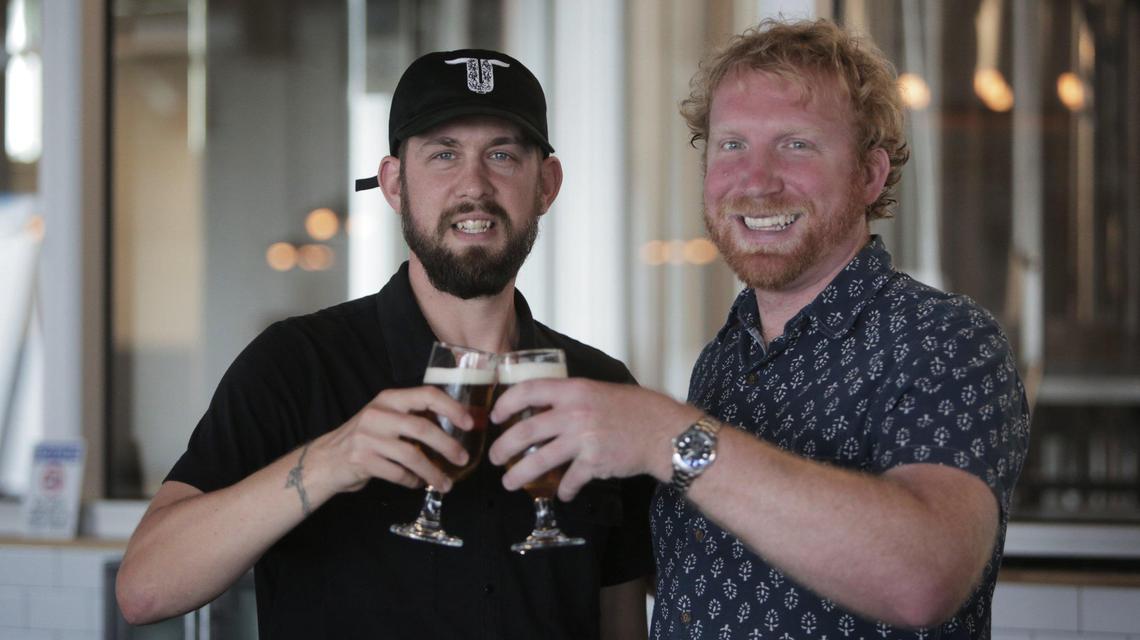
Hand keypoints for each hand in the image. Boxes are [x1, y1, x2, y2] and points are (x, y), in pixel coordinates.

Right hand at [308, 386, 474, 493]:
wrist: (326, 460)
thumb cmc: (365, 439)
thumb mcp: (386, 418)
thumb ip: (412, 417)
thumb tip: (455, 426)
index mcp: (389, 399)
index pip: (427, 395)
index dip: (451, 407)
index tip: (469, 422)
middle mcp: (378, 414)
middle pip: (422, 428)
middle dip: (448, 446)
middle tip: (463, 458)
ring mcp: (368, 437)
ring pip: (412, 455)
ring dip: (433, 472)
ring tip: (446, 483)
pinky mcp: (362, 460)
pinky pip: (398, 473)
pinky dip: (412, 481)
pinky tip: (418, 483)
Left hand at [488, 379, 700, 500]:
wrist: (664, 431)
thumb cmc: (635, 409)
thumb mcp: (598, 390)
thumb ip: (572, 398)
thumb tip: (542, 408)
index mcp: (573, 390)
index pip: (528, 390)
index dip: (506, 403)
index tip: (496, 416)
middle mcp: (574, 412)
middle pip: (526, 430)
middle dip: (503, 447)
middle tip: (494, 457)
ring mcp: (583, 439)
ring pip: (539, 460)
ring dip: (519, 474)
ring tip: (510, 482)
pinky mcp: (594, 463)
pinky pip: (570, 481)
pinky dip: (564, 491)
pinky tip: (563, 494)